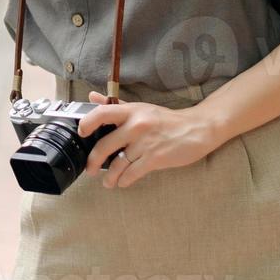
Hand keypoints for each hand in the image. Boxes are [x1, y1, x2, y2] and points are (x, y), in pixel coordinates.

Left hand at [76, 91, 222, 188]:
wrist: (198, 128)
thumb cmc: (166, 120)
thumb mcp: (140, 108)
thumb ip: (115, 105)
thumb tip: (92, 96)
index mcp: (131, 111)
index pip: (101, 114)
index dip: (87, 124)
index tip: (82, 134)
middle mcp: (136, 125)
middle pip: (105, 145)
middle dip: (93, 162)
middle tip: (90, 170)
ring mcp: (145, 143)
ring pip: (118, 164)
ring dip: (110, 177)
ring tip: (107, 182)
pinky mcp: (156, 158)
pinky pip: (133, 173)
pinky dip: (125, 180)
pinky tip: (123, 182)